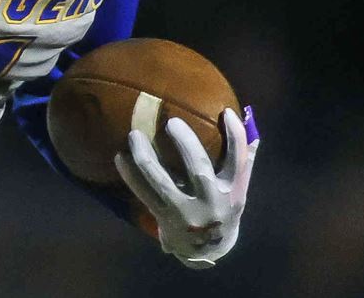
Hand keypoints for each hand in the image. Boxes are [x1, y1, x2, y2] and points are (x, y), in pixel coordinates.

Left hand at [114, 106, 258, 268]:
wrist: (207, 251)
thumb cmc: (222, 208)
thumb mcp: (238, 190)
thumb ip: (243, 159)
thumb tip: (244, 118)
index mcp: (233, 192)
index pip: (238, 161)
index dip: (235, 137)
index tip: (226, 113)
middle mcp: (210, 202)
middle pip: (198, 169)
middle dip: (186, 144)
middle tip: (171, 122)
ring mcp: (185, 212)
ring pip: (162, 182)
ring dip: (146, 158)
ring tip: (134, 135)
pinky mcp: (164, 217)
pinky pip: (143, 193)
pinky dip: (130, 175)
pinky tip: (119, 157)